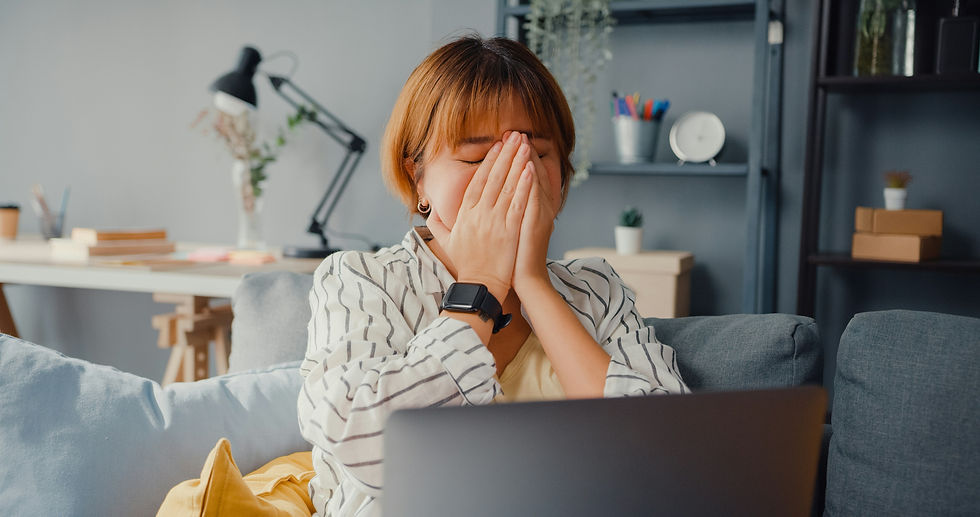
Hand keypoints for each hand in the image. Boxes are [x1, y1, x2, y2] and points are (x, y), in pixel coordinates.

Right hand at [427, 131, 534, 301]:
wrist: (480, 286)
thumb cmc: (467, 265)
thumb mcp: (447, 242)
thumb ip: (438, 224)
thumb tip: (431, 211)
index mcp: (465, 214)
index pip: (478, 181)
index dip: (489, 162)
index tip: (498, 147)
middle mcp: (479, 214)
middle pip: (494, 177)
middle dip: (506, 154)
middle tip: (515, 136)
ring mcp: (495, 222)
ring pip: (507, 186)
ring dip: (517, 163)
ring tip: (525, 145)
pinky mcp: (509, 231)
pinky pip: (518, 203)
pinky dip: (524, 186)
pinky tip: (530, 170)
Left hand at [513, 133, 558, 294]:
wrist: (525, 279)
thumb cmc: (513, 257)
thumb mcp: (509, 230)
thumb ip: (503, 212)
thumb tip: (492, 199)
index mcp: (528, 207)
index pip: (522, 176)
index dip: (515, 158)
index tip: (505, 141)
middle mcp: (537, 208)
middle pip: (530, 174)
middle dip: (521, 153)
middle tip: (515, 133)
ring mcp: (538, 215)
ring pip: (534, 182)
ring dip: (527, 161)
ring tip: (522, 141)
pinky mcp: (536, 225)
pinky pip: (534, 200)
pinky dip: (532, 184)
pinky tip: (529, 168)